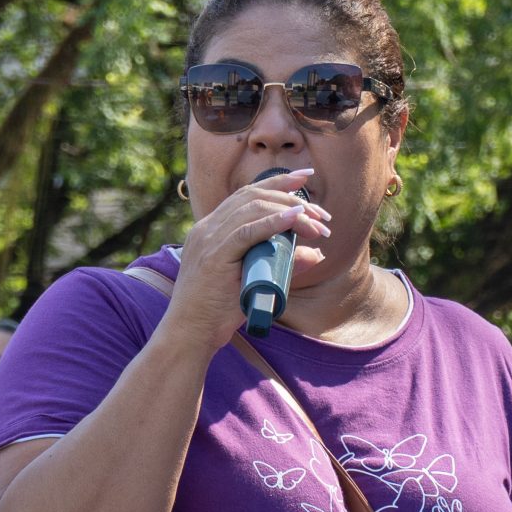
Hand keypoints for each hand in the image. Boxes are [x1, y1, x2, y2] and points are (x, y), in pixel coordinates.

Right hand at [160, 167, 332, 352]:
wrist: (189, 334)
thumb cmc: (218, 312)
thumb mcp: (255, 281)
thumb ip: (282, 264)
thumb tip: (316, 254)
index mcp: (212, 229)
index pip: (247, 194)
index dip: (278, 182)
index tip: (306, 177)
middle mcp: (208, 228)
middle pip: (253, 196)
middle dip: (292, 197)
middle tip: (321, 215)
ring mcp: (209, 239)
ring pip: (253, 209)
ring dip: (290, 212)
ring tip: (316, 224)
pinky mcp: (214, 256)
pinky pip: (246, 232)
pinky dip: (272, 223)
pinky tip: (293, 218)